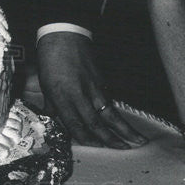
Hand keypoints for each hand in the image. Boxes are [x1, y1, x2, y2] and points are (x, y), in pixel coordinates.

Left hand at [37, 32, 146, 148]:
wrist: (64, 34)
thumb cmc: (50, 58)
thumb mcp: (45, 83)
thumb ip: (52, 104)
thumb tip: (54, 119)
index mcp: (60, 97)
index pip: (75, 125)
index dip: (86, 139)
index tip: (96, 148)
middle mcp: (78, 95)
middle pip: (95, 123)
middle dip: (111, 140)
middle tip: (124, 151)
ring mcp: (92, 87)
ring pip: (109, 113)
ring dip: (124, 129)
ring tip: (138, 141)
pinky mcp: (101, 80)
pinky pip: (110, 100)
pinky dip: (118, 113)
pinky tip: (127, 122)